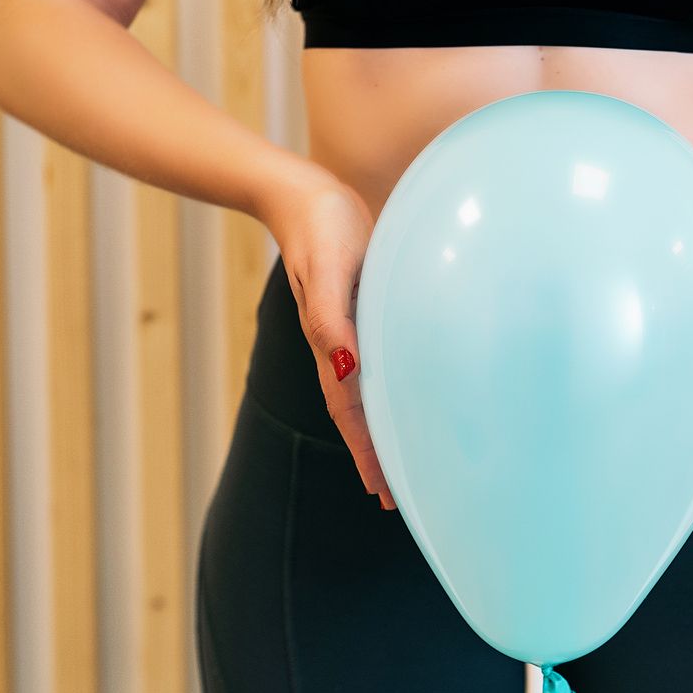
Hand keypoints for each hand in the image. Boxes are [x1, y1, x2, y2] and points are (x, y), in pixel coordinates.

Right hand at [260, 161, 396, 509]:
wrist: (300, 193)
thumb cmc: (321, 224)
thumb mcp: (329, 268)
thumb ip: (333, 317)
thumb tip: (347, 367)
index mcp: (335, 341)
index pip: (353, 411)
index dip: (368, 452)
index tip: (383, 494)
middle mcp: (339, 342)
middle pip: (356, 412)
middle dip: (372, 455)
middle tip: (392, 499)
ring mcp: (345, 328)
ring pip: (361, 392)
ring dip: (375, 429)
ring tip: (392, 462)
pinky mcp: (355, 308)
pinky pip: (368, 363)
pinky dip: (378, 391)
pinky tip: (392, 394)